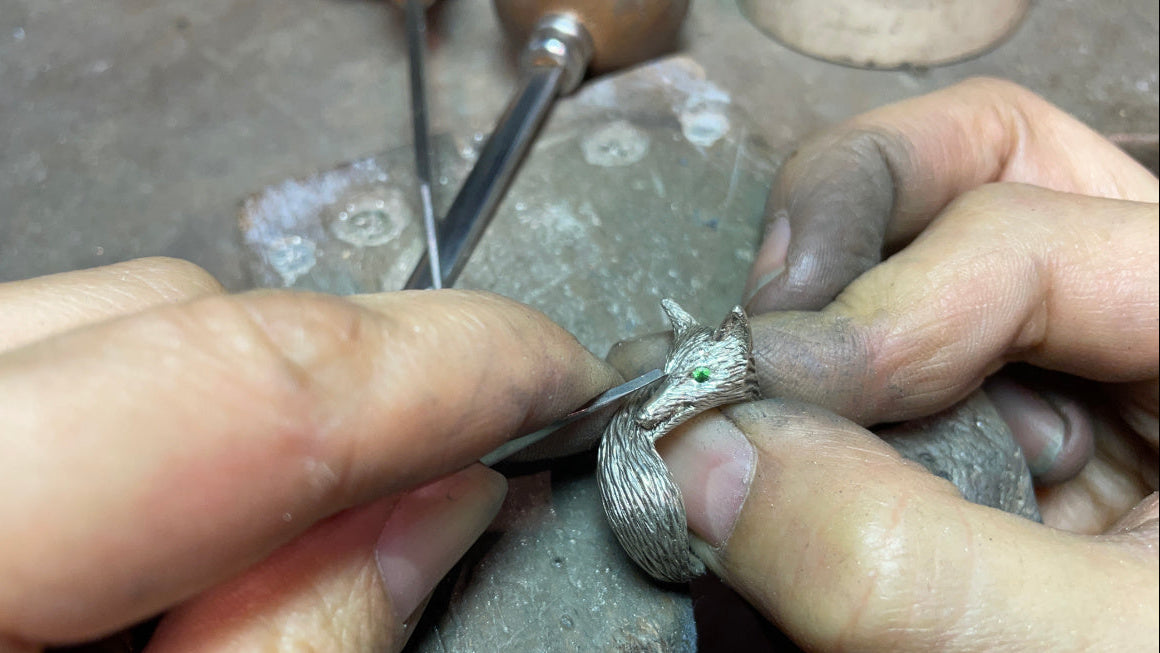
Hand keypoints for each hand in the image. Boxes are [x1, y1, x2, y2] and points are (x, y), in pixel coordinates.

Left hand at [0, 259, 617, 651]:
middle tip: (467, 453)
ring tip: (336, 507)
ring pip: (98, 329)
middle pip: (156, 317)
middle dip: (344, 379)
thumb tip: (437, 511)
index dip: (424, 367)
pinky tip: (221, 501)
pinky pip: (45, 382)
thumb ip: (295, 651)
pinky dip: (163, 425)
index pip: (224, 380)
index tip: (546, 371)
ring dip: (249, 404)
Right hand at [610, 78, 1157, 649]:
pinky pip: (911, 342)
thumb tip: (706, 459)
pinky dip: (842, 382)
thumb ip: (900, 562)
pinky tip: (819, 447)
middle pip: (993, 161)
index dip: (880, 308)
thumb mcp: (1082, 652)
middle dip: (852, 217)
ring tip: (781, 376)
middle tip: (768, 319)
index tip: (761, 400)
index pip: (1032, 229)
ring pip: (939, 228)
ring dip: (837, 292)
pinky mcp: (1020, 419)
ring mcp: (1083, 360)